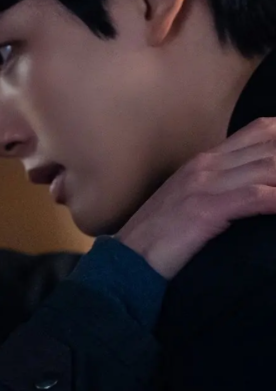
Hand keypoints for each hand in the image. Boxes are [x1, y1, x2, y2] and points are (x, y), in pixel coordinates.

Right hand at [116, 117, 275, 278]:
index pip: (260, 132)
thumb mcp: (191, 202)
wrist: (129, 258)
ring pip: (267, 167)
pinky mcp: (204, 210)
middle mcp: (206, 166)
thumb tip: (258, 187)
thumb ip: (222, 188)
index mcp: (204, 162)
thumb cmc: (161, 235)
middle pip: (270, 145)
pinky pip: (254, 196)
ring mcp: (203, 186)